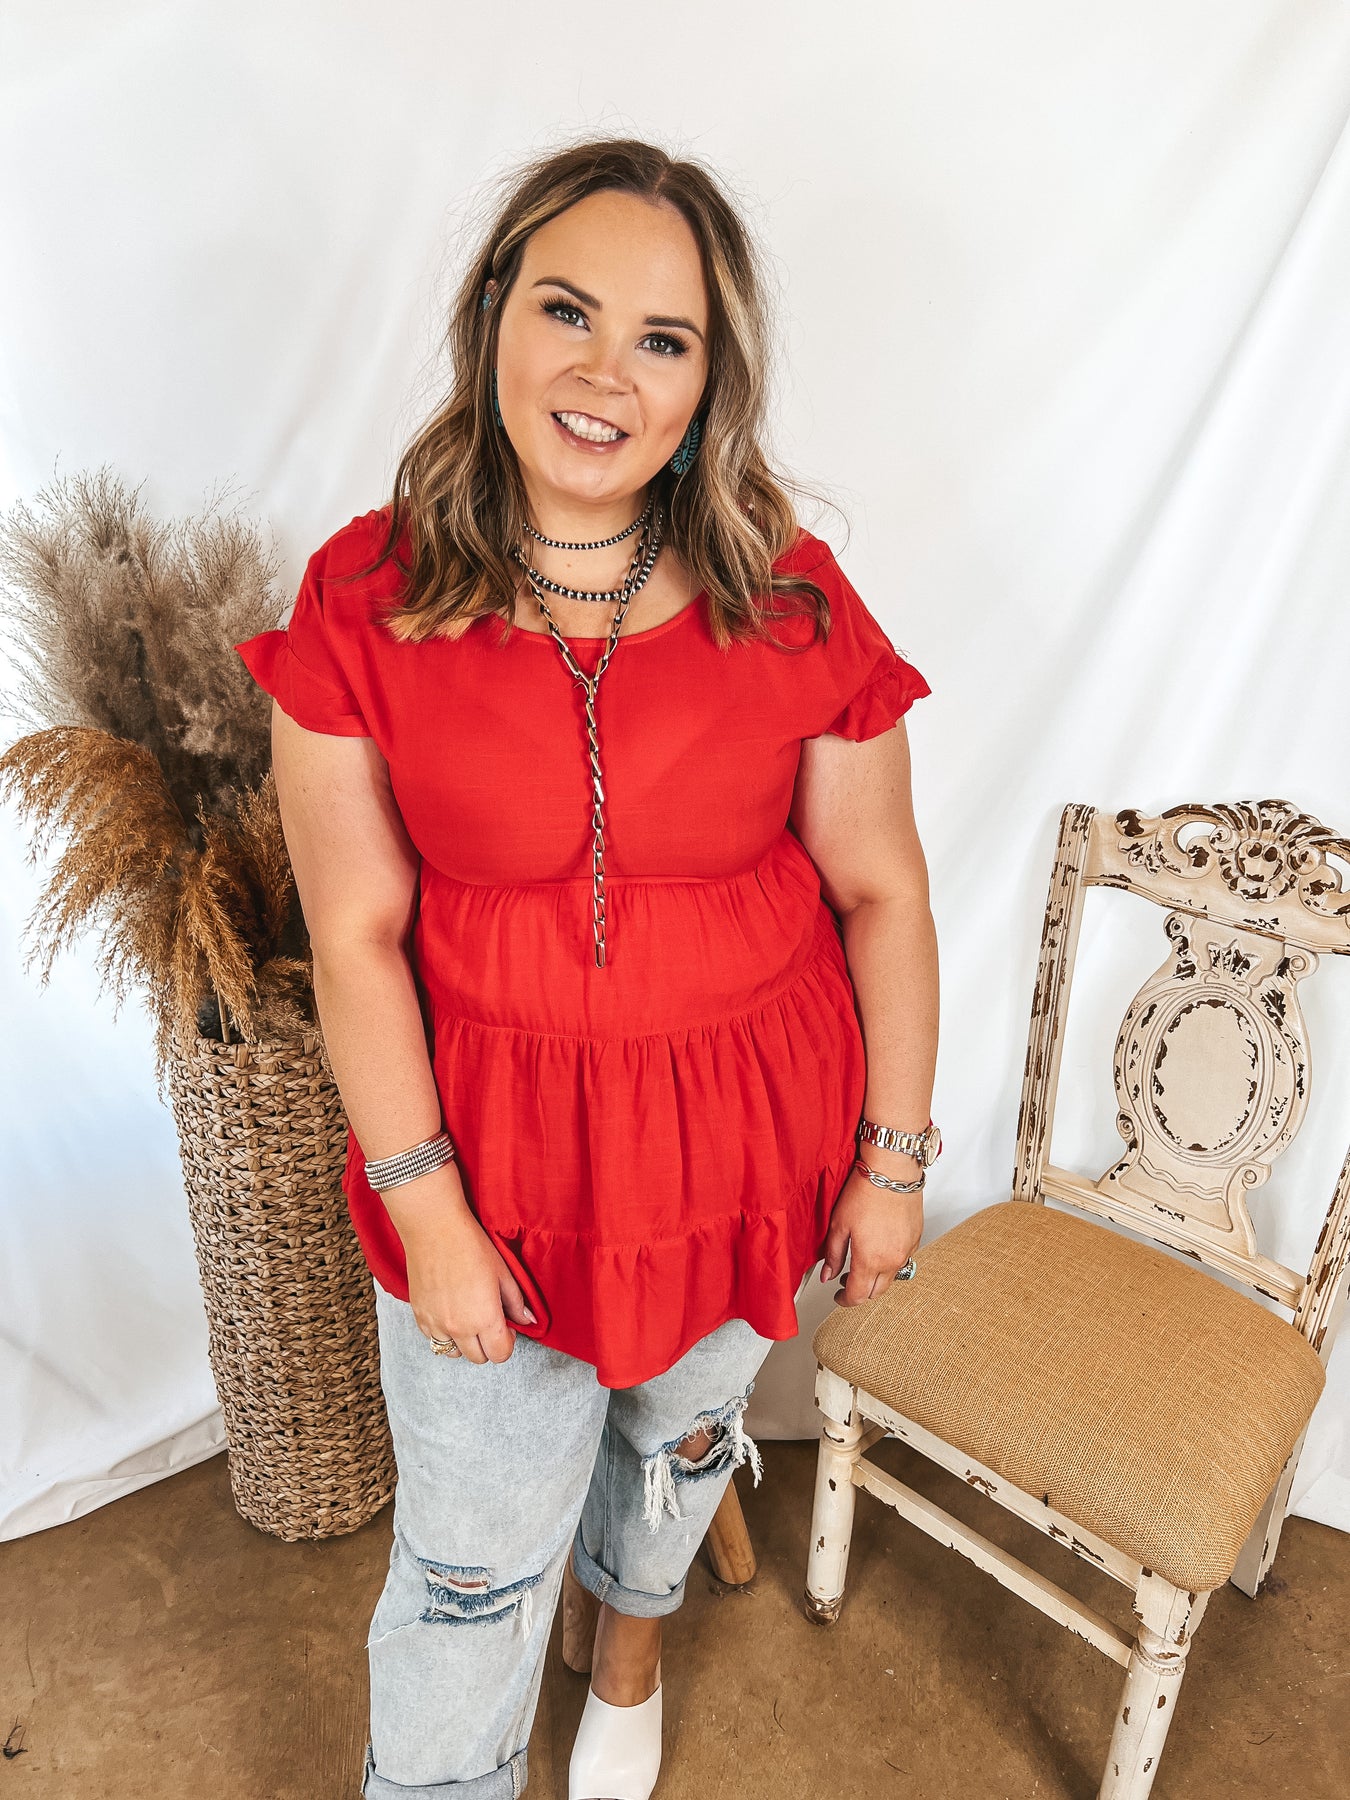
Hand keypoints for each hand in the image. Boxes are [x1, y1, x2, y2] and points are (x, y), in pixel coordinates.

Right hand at [384, 1165, 536, 1363]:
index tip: (506, 1327)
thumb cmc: (472, 1246)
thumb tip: (528, 1321)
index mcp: (484, 1318)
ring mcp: (436, 1324)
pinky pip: (433, 1340)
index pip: (500, 1355)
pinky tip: (449, 1312)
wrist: (434, 1228)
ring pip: (453, 1353)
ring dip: (464, 1343)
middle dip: (488, 1345)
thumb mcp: (503, 1273)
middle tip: (489, 1321)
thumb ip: (516, 1303)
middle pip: (478, 1359)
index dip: (507, 1343)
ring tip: (467, 1318)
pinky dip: (444, 1334)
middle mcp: (459, 1328)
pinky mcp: (419, 1316)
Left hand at [820, 1162, 922, 1306]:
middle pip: (877, 1292)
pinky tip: (879, 1248)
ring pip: (891, 1278)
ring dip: (876, 1278)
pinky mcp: (916, 1239)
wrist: (892, 1171)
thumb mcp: (839, 1224)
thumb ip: (833, 1255)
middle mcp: (892, 1260)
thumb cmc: (866, 1192)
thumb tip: (827, 1275)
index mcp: (871, 1259)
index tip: (838, 1295)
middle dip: (861, 1292)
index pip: (858, 1296)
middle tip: (847, 1281)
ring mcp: (907, 1250)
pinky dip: (890, 1262)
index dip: (845, 1300)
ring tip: (862, 1263)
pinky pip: (903, 1260)